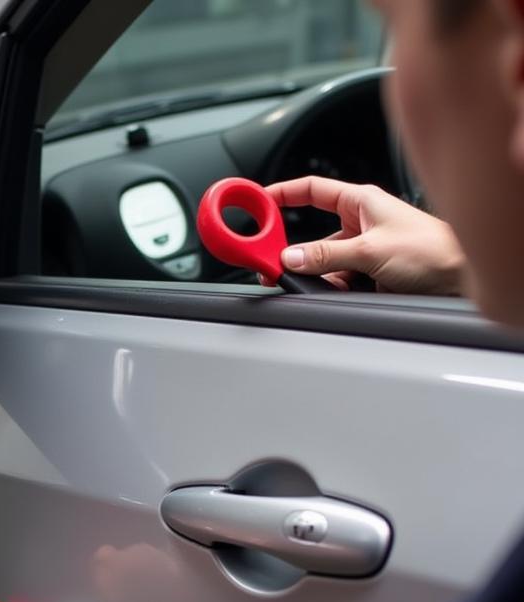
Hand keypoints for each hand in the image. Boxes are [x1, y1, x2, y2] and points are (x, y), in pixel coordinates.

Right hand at [265, 176, 464, 294]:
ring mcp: (363, 250)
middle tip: (271, 264)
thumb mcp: (370, 250)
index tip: (257, 202)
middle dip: (293, 252)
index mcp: (361, 202)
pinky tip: (332, 293)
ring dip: (316, 275)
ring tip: (315, 285)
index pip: (312, 191)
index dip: (283, 194)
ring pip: (322, 263)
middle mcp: (360, 224)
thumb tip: (290, 257)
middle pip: (311, 236)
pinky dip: (329, 288)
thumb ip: (325, 255)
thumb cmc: (433, 250)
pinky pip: (336, 280)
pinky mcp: (367, 273)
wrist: (461, 279)